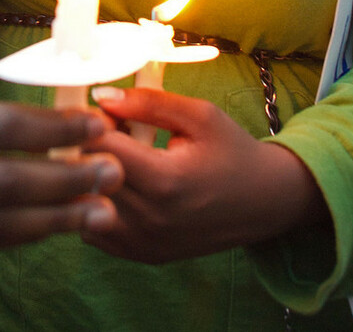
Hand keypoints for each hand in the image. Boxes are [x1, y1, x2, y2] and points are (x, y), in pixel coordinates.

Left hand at [83, 87, 328, 263]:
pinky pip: (95, 228)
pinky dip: (97, 204)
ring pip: (86, 204)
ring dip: (90, 175)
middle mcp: (150, 219)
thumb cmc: (233, 151)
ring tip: (117, 156)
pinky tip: (121, 183)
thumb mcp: (198, 115)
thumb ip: (147, 102)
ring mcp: (144, 243)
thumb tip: (100, 96)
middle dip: (88, 146)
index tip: (102, 110)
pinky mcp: (141, 255)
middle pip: (87, 175)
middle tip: (108, 130)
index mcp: (165, 181)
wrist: (265, 202)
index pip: (99, 148)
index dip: (93, 123)